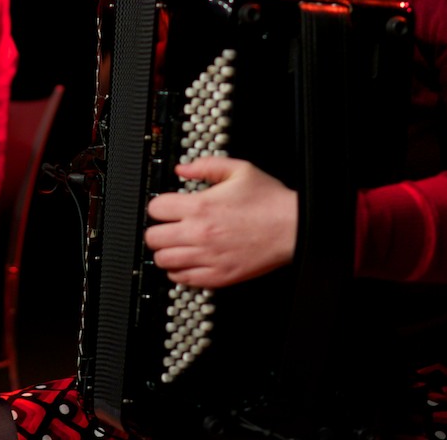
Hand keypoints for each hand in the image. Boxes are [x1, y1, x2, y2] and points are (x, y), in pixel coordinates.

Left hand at [144, 156, 297, 288]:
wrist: (293, 228)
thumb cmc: (269, 201)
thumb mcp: (239, 170)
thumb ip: (207, 166)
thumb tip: (183, 169)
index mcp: (201, 206)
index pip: (156, 209)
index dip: (159, 206)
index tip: (165, 208)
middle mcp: (199, 233)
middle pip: (153, 237)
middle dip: (157, 230)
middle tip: (166, 228)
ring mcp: (208, 258)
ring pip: (164, 261)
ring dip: (165, 252)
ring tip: (175, 246)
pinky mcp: (219, 276)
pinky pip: (183, 279)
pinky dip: (179, 271)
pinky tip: (187, 262)